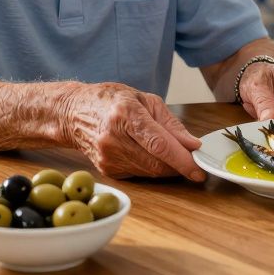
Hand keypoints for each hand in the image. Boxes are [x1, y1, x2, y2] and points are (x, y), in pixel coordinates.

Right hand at [59, 82, 204, 181]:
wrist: (74, 113)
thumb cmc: (112, 101)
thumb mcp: (145, 99)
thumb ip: (171, 124)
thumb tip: (192, 145)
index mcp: (125, 114)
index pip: (159, 144)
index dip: (182, 160)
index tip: (199, 170)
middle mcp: (113, 138)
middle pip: (156, 163)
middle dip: (180, 166)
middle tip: (194, 163)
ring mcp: (108, 157)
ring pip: (150, 172)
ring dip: (167, 168)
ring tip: (173, 155)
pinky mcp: (107, 170)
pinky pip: (139, 174)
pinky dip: (152, 168)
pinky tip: (150, 155)